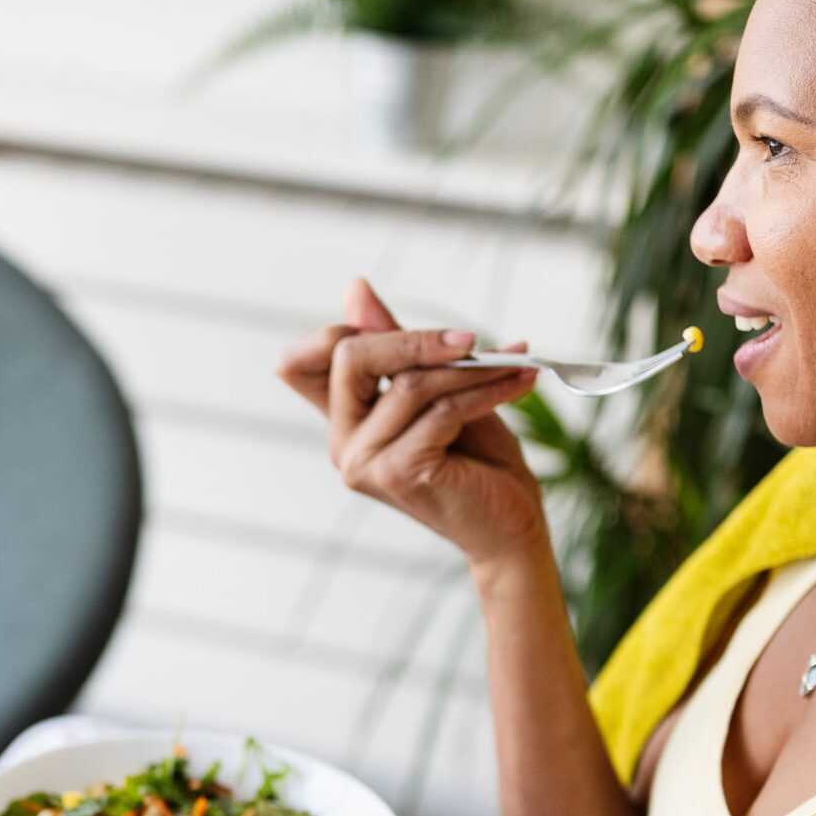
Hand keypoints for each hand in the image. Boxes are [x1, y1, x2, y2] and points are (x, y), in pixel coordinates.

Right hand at [277, 277, 548, 565]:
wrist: (509, 528)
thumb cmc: (476, 461)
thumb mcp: (436, 390)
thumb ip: (396, 349)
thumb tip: (355, 287)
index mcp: (343, 421)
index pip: (297, 363)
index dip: (335, 332)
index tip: (396, 326)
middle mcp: (341, 443)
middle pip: (349, 355)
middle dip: (415, 339)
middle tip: (471, 340)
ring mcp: (363, 461)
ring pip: (410, 383)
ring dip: (472, 367)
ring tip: (515, 363)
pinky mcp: (397, 472)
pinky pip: (441, 410)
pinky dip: (485, 392)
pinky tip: (518, 385)